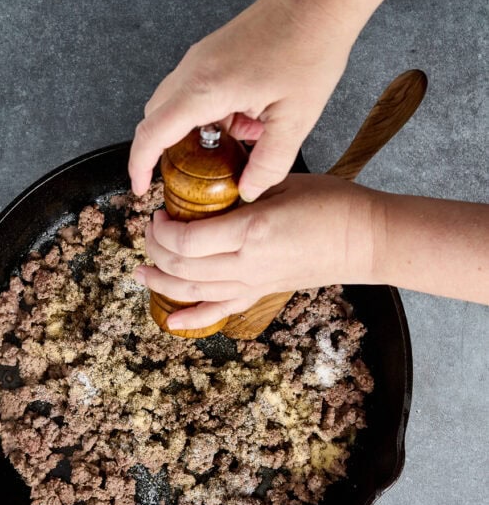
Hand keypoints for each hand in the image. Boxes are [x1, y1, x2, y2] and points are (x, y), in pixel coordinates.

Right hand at [128, 0, 355, 201]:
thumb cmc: (310, 48)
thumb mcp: (296, 120)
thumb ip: (269, 164)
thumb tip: (248, 191)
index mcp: (205, 89)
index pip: (152, 133)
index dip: (139, 165)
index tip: (140, 187)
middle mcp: (193, 70)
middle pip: (154, 118)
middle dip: (164, 151)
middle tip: (188, 176)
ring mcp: (200, 57)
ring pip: (173, 103)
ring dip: (191, 130)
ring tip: (232, 144)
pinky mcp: (212, 51)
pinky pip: (192, 89)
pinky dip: (206, 112)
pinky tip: (244, 118)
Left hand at [133, 174, 378, 331]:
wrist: (364, 238)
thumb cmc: (330, 204)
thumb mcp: (281, 183)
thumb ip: (241, 188)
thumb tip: (208, 185)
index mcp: (250, 230)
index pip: (186, 240)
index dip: (162, 230)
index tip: (158, 213)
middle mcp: (247, 263)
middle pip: (182, 267)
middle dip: (155, 251)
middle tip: (149, 232)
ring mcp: (253, 283)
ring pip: (192, 292)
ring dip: (160, 284)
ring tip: (141, 272)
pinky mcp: (260, 293)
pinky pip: (219, 312)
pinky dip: (191, 320)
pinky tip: (170, 322)